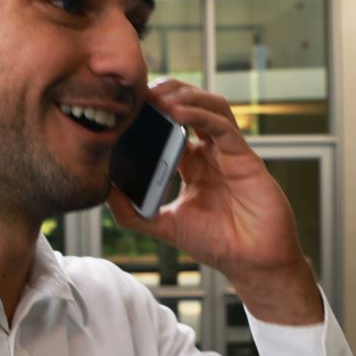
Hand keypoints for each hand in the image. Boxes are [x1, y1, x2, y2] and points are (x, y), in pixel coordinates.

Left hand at [106, 79, 322, 324]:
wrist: (252, 263)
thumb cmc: (218, 244)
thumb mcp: (165, 226)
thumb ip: (133, 213)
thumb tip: (104, 193)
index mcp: (193, 164)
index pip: (171, 125)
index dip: (152, 111)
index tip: (127, 105)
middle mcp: (211, 152)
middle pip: (192, 105)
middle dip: (167, 92)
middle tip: (140, 92)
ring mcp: (229, 152)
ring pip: (211, 105)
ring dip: (185, 95)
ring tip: (158, 98)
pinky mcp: (244, 157)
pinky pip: (222, 126)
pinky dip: (200, 114)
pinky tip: (178, 113)